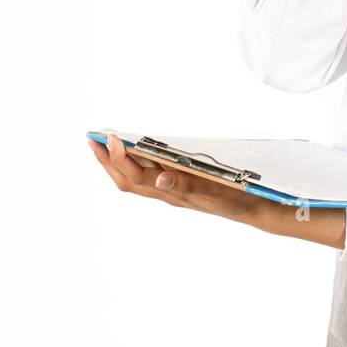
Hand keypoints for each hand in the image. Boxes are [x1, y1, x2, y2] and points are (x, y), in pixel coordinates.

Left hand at [89, 132, 266, 227]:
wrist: (254, 210)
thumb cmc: (233, 199)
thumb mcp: (210, 190)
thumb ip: (184, 184)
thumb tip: (159, 178)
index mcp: (171, 193)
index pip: (134, 176)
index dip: (117, 158)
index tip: (108, 137)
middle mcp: (167, 193)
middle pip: (127, 179)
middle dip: (107, 161)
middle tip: (93, 139)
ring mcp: (172, 191)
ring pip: (136, 178)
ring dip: (118, 162)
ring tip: (107, 144)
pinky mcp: (182, 186)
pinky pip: (151, 176)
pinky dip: (138, 163)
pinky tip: (140, 154)